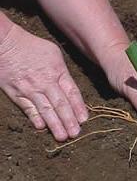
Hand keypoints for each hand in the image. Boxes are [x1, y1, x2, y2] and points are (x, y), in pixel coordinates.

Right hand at [0, 24, 87, 140]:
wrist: (5, 43)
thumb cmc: (32, 46)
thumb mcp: (54, 53)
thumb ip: (63, 73)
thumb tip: (70, 89)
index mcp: (58, 72)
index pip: (72, 93)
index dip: (79, 107)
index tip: (84, 120)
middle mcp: (45, 82)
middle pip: (60, 104)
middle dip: (69, 121)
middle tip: (75, 134)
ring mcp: (30, 89)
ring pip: (45, 110)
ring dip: (55, 125)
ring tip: (62, 137)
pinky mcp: (16, 93)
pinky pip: (27, 108)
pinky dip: (34, 118)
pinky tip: (42, 128)